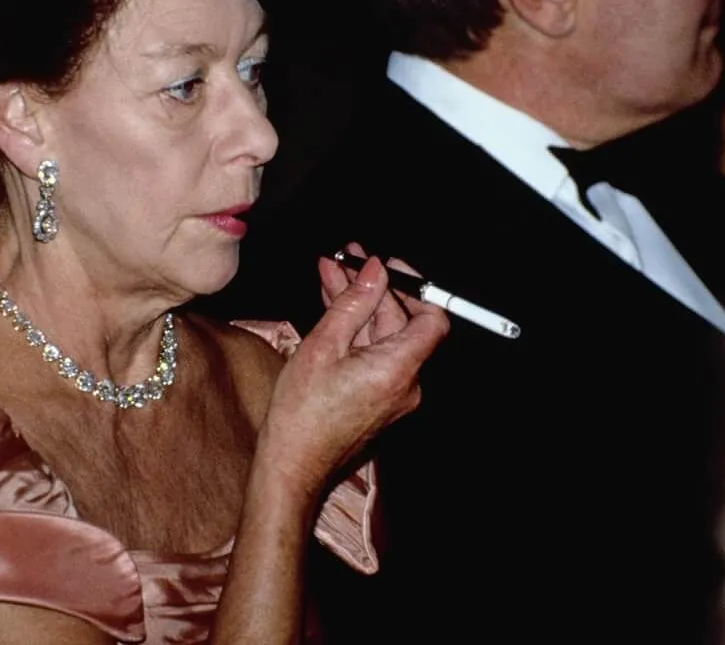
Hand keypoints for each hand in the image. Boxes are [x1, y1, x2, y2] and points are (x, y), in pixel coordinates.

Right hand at [258, 249, 448, 500]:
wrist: (292, 465)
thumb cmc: (302, 413)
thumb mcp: (323, 346)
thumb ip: (353, 304)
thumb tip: (373, 270)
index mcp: (399, 368)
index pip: (432, 318)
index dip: (413, 287)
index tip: (386, 265)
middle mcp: (405, 383)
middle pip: (400, 322)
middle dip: (372, 288)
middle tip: (343, 259)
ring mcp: (392, 393)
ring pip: (381, 336)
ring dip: (359, 305)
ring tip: (330, 273)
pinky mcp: (377, 399)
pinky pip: (373, 355)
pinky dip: (356, 331)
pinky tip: (332, 306)